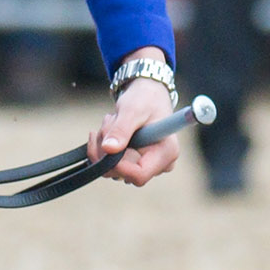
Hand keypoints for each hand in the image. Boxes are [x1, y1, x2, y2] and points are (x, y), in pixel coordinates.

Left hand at [92, 56, 179, 185]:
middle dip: (106, 149)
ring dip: (102, 144)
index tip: (105, 146)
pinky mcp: (132, 161)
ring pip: (111, 168)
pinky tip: (109, 128)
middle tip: (109, 122)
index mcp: (167, 153)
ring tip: (112, 121)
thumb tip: (109, 149)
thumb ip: (121, 130)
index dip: (118, 167)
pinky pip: (109, 163)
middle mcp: (159, 164)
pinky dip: (102, 146)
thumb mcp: (132, 110)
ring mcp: (145, 164)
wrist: (147, 93)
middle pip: (121, 172)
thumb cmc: (145, 99)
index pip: (140, 175)